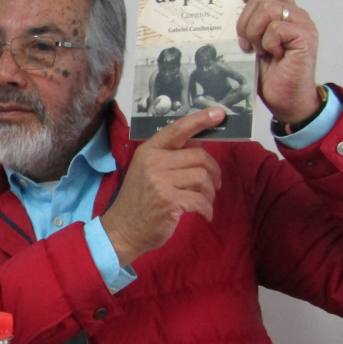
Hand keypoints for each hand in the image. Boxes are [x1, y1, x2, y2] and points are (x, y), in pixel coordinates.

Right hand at [101, 108, 224, 267]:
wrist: (122, 230)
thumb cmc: (139, 200)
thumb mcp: (147, 171)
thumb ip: (169, 156)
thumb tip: (199, 143)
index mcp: (149, 151)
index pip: (178, 129)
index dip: (200, 120)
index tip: (220, 113)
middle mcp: (154, 162)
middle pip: (199, 156)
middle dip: (213, 170)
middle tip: (215, 183)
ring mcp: (161, 182)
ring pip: (202, 177)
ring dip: (210, 192)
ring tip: (205, 201)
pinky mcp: (169, 202)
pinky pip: (201, 200)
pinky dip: (207, 209)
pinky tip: (204, 214)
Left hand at [237, 0, 320, 123]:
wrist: (286, 100)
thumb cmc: (271, 75)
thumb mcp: (254, 43)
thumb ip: (251, 22)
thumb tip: (234, 5)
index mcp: (284, 13)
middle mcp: (296, 14)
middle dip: (244, 22)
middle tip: (248, 44)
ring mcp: (302, 24)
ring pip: (266, 10)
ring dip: (255, 34)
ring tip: (261, 51)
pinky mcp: (305, 36)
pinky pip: (275, 28)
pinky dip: (268, 44)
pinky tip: (274, 56)